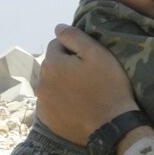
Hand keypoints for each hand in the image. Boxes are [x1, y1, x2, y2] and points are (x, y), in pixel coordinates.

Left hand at [36, 25, 137, 143]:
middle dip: (66, 67)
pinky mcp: (47, 120)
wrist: (112, 126)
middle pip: (53, 66)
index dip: (75, 51)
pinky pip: (51, 104)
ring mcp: (42, 104)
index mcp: (51, 64)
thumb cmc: (109, 87)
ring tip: (83, 94)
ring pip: (51, 85)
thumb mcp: (97, 54)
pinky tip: (77, 107)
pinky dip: (61, 103)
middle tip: (88, 78)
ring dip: (62, 85)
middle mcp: (41, 83)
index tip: (90, 62)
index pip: (57, 46)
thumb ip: (75, 36)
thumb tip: (57, 27)